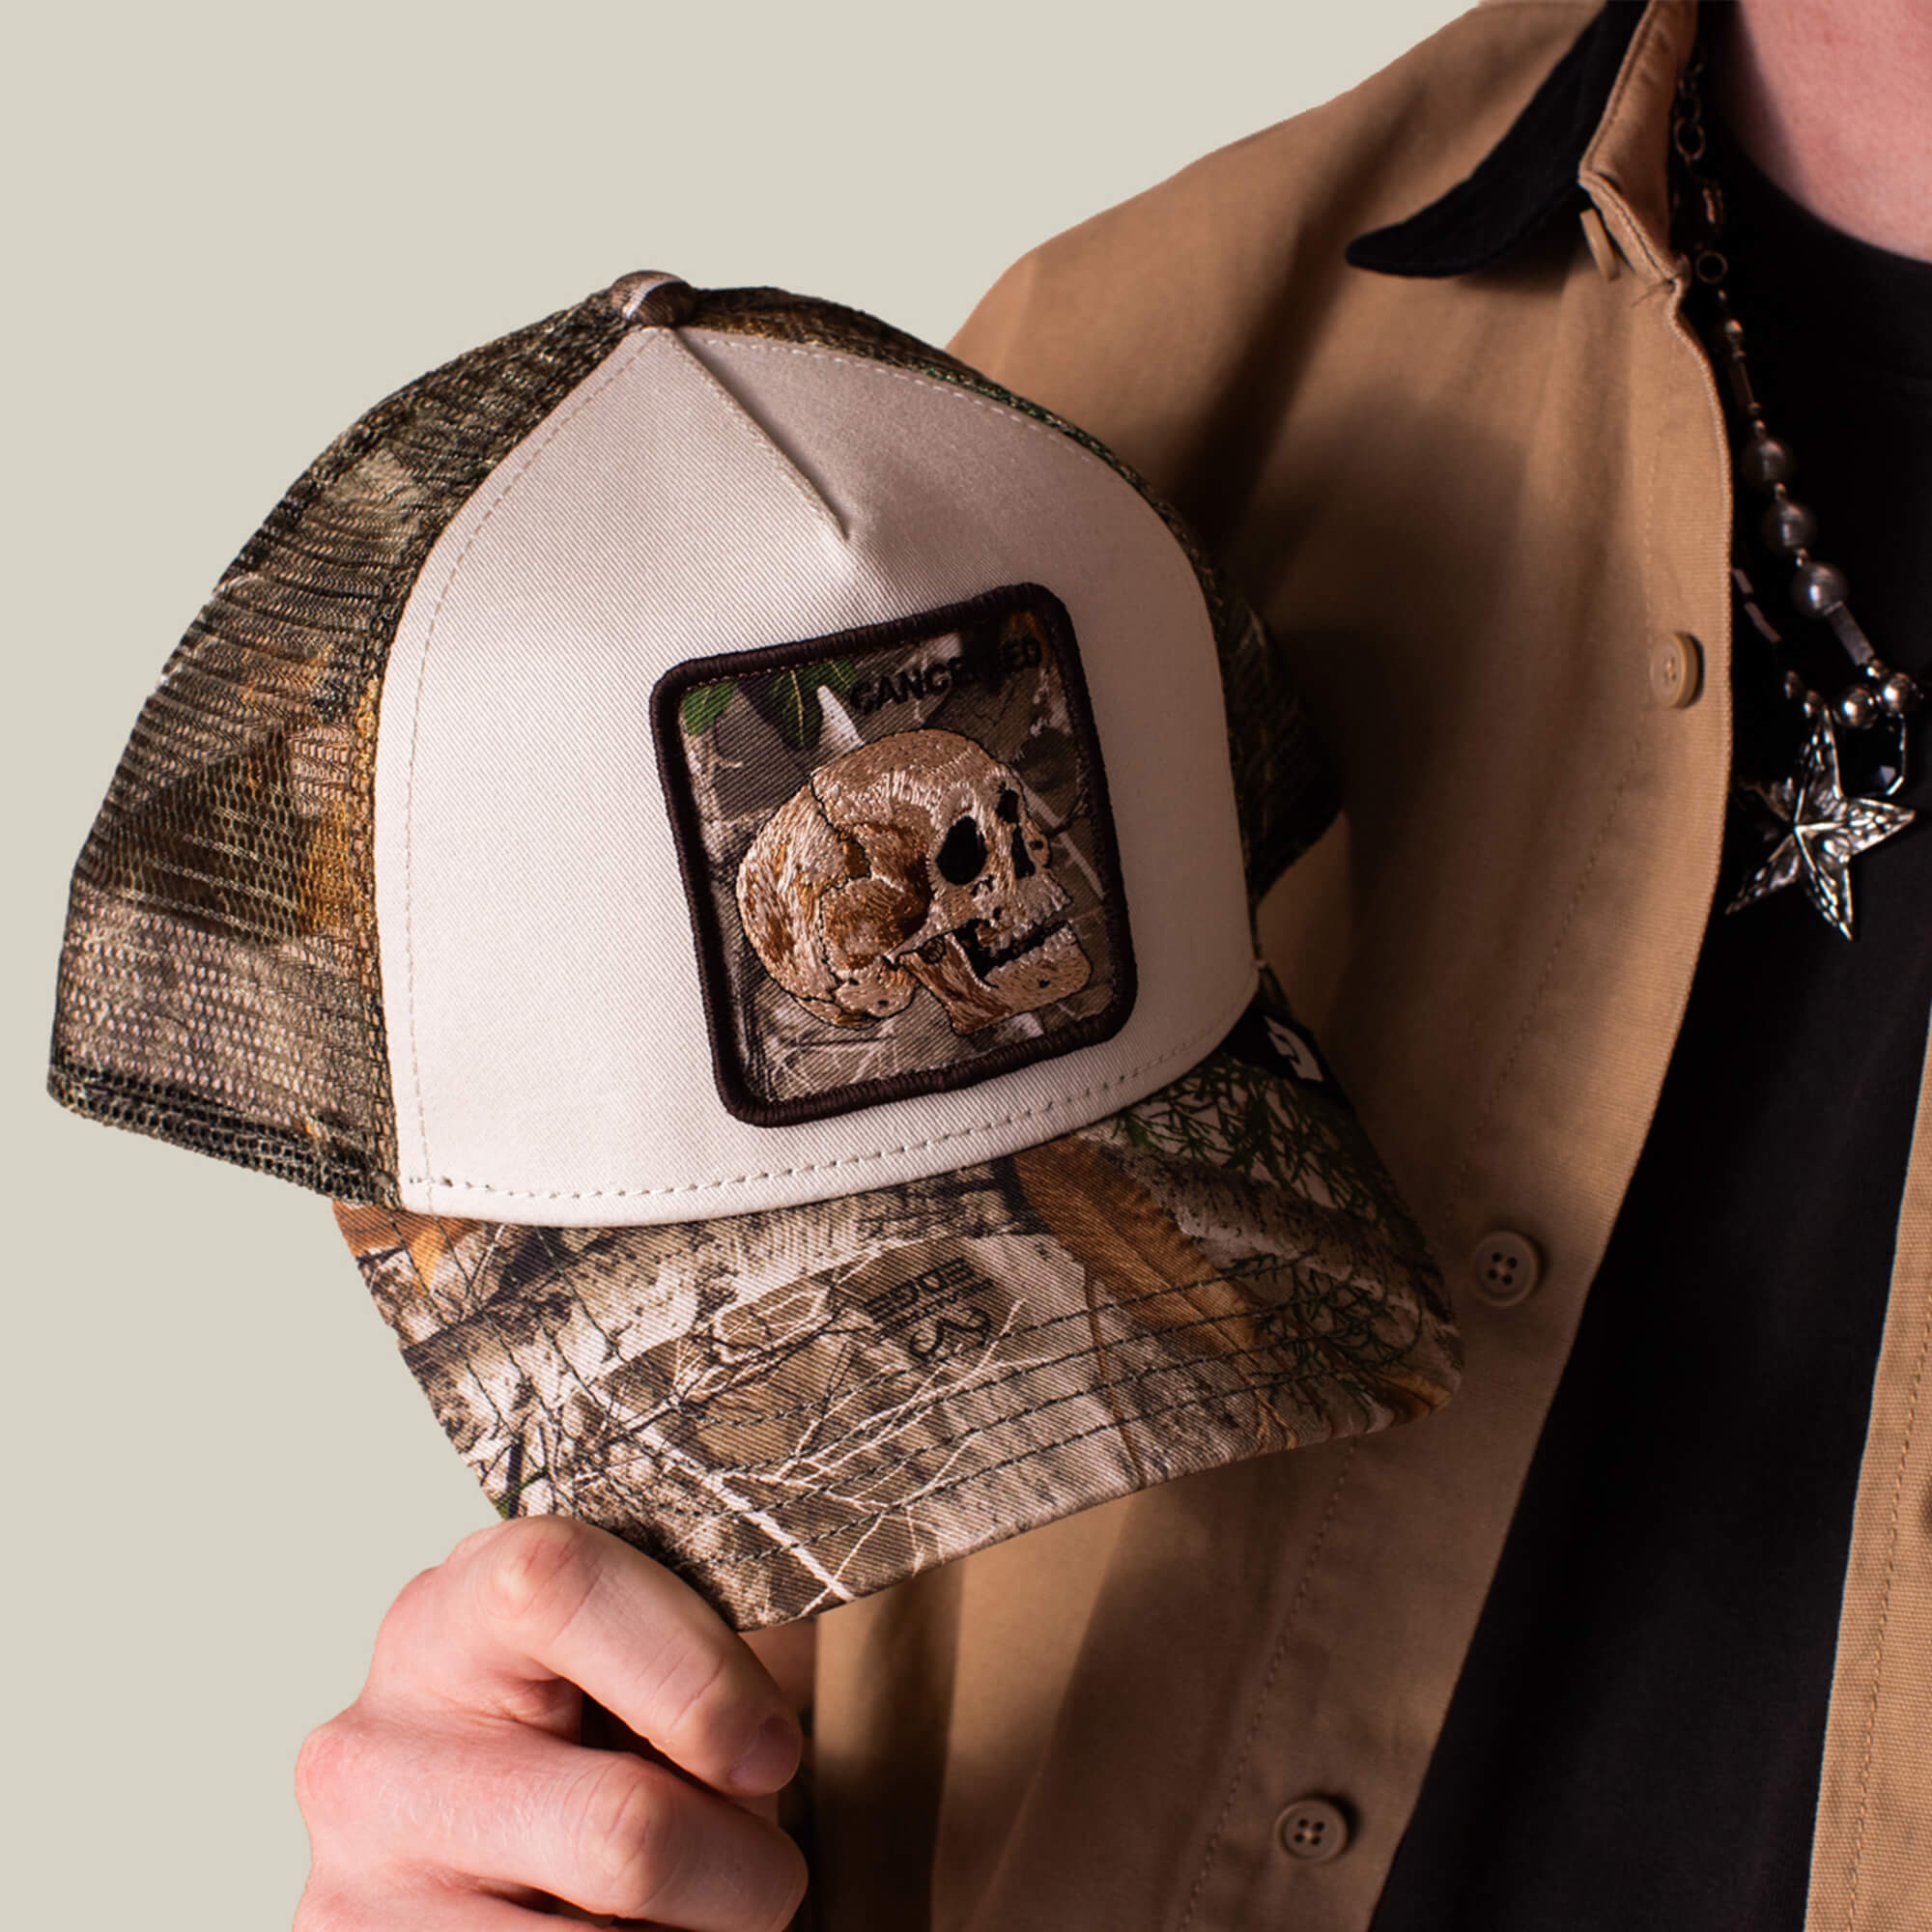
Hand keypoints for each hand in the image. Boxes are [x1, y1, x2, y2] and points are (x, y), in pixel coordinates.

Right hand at [293, 1516, 808, 1929]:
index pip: (557, 1590)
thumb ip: (710, 1664)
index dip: (698, 1678)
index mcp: (457, 1610)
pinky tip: (610, 1929)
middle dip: (740, 1871)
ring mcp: (362, 1880)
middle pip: (623, 1830)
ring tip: (682, 1906)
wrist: (471, 1821)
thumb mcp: (651, 1654)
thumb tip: (765, 1748)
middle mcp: (380, 1743)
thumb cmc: (606, 1721)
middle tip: (755, 1867)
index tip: (772, 1751)